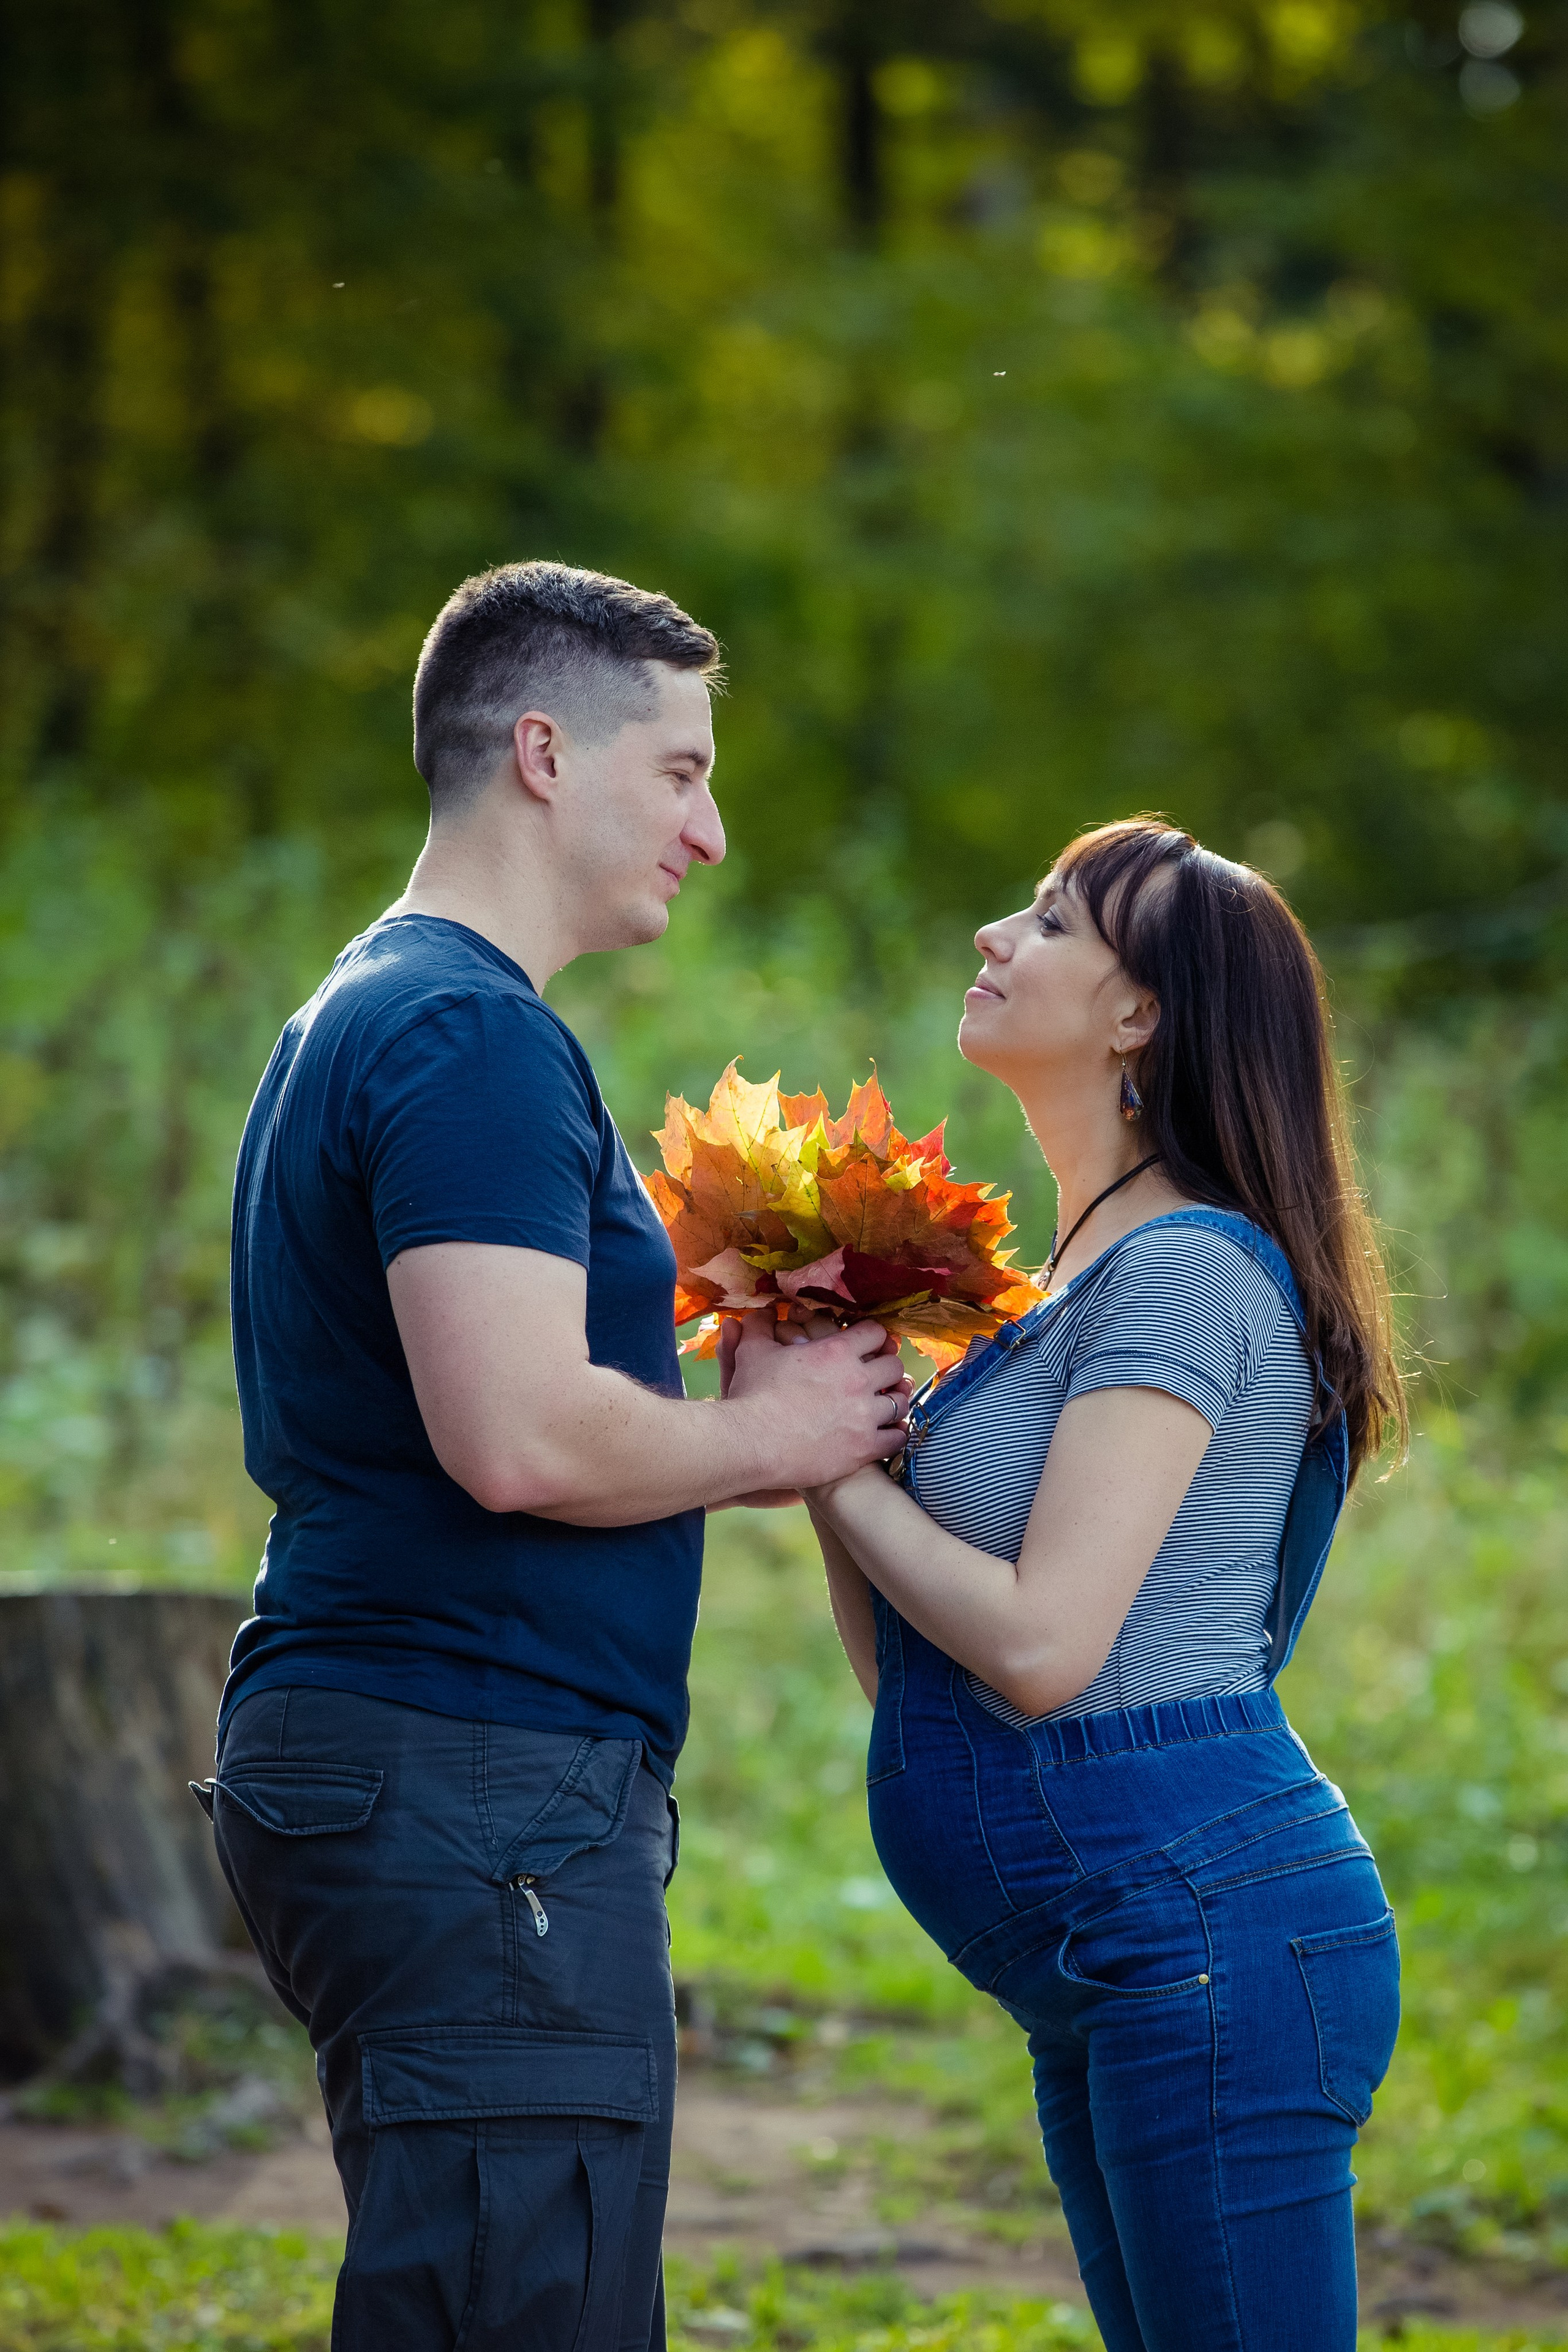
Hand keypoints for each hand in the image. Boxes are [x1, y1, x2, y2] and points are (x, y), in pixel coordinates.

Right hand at [724, 1311, 910, 1489]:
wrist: (751, 1443)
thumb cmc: (751, 1396)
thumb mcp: (752, 1351)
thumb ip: (761, 1325)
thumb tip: (767, 1310)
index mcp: (836, 1351)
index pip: (875, 1333)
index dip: (873, 1336)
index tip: (868, 1345)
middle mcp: (858, 1380)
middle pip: (894, 1366)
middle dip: (887, 1368)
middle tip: (877, 1375)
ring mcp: (864, 1416)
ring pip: (900, 1402)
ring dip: (894, 1400)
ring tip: (884, 1404)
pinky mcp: (864, 1448)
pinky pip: (897, 1439)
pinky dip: (895, 1434)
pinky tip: (886, 1433)